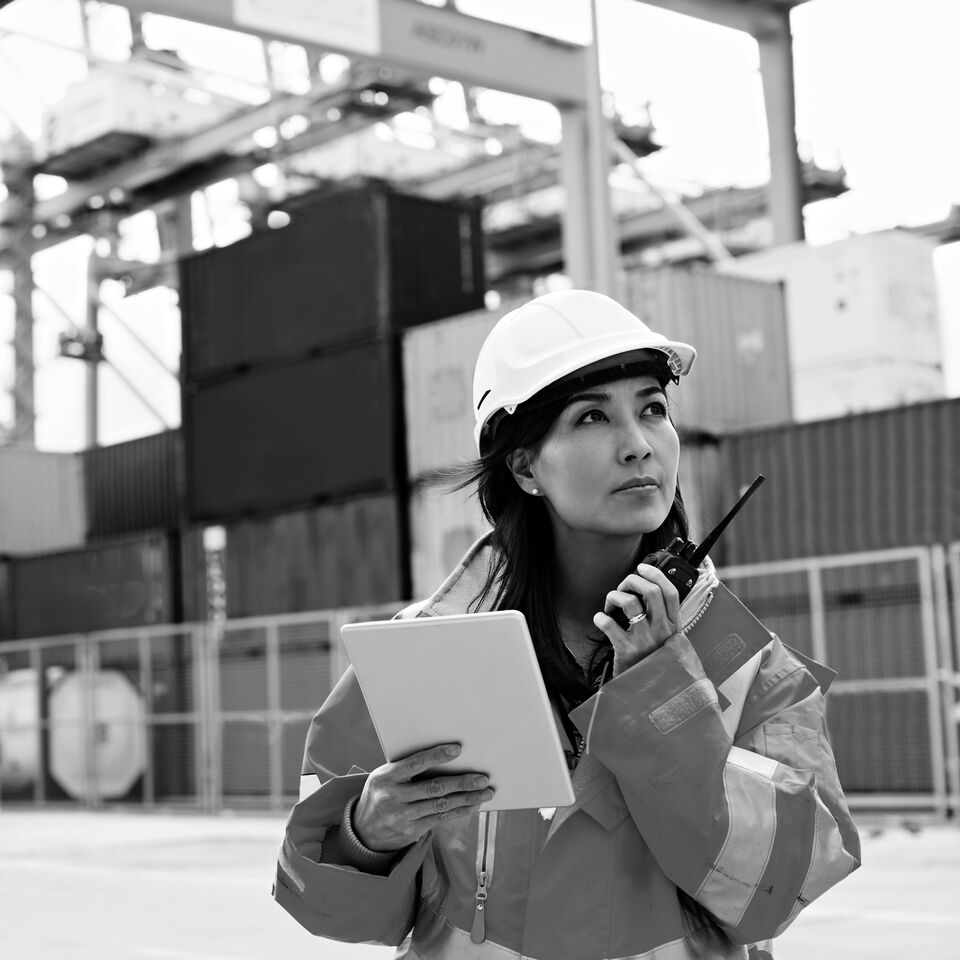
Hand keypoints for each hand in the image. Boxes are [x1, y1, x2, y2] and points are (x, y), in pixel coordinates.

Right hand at [352, 743, 494, 851]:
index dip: (437, 756)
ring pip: (441, 806)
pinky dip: (458, 811)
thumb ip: (406, 768)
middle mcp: (394, 797)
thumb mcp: (384, 776)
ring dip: (466, 798)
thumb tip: (442, 756)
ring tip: (485, 792)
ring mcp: (403, 816)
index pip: (416, 764)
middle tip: (483, 778)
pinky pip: (440, 819)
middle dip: (461, 782)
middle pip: (434, 788)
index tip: (457, 750)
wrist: (363, 831)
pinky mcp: (412, 831)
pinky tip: (472, 805)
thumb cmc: (381, 793)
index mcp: (387, 777)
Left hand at [592, 562, 681, 674]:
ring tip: (611, 604)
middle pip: (651, 591)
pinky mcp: (626, 650)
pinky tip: (601, 619)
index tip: (643, 567)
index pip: (671, 593)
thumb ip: (662, 619)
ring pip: (630, 602)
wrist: (648, 694)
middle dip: (633, 580)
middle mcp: (662, 631)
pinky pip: (609, 624)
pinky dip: (600, 617)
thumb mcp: (667, 641)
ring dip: (614, 596)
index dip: (656, 575)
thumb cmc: (653, 663)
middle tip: (623, 586)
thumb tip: (647, 590)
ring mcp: (644, 640)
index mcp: (673, 627)